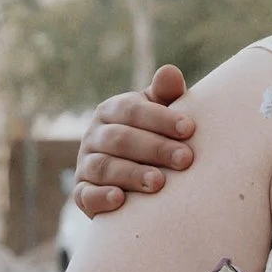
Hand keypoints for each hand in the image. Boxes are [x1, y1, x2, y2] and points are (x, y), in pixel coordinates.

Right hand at [74, 66, 194, 212]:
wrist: (137, 185)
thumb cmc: (155, 140)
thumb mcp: (161, 116)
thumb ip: (166, 96)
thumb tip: (170, 72)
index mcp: (111, 111)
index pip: (132, 110)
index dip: (160, 118)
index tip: (189, 129)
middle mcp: (94, 136)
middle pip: (120, 139)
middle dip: (154, 148)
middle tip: (185, 160)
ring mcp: (85, 165)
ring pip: (104, 166)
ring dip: (131, 174)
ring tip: (159, 183)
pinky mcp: (82, 194)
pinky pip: (86, 195)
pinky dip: (101, 197)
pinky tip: (120, 199)